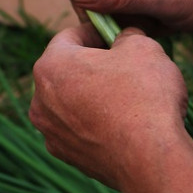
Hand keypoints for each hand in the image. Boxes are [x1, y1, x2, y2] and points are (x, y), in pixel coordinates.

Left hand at [29, 23, 187, 189]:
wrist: (152, 160)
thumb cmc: (145, 96)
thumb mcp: (143, 47)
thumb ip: (127, 35)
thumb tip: (125, 38)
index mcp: (51, 65)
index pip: (70, 36)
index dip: (98, 32)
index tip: (118, 37)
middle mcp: (40, 99)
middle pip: (67, 70)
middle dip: (93, 65)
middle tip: (125, 66)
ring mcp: (51, 132)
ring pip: (72, 101)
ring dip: (94, 95)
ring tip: (128, 97)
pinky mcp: (67, 156)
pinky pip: (80, 128)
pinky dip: (97, 123)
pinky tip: (124, 124)